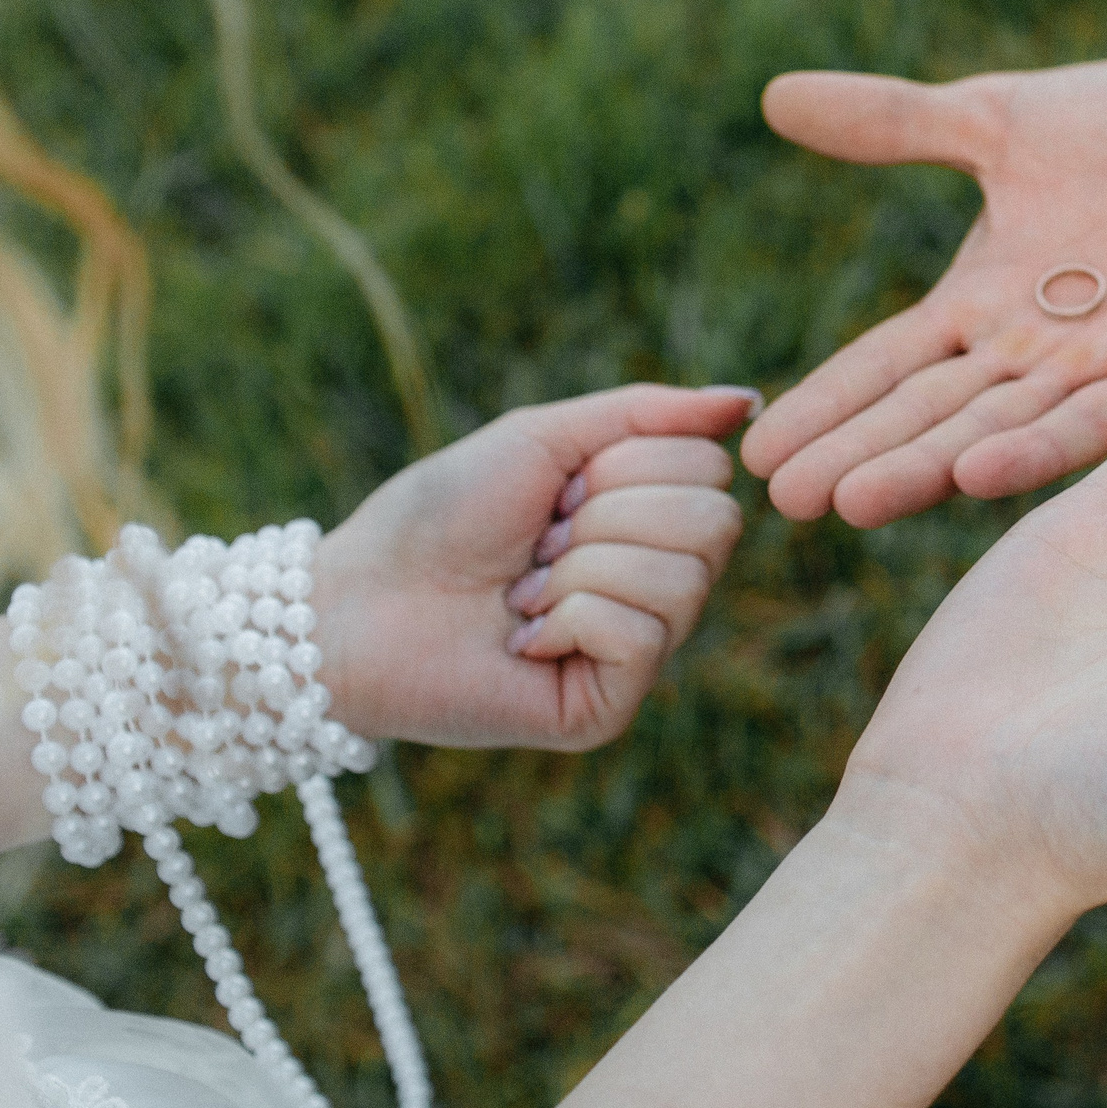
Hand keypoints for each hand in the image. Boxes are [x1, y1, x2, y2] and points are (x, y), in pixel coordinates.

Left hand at [314, 383, 754, 750]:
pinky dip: (568, 618)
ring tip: (525, 593)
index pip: (712, 470)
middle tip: (540, 544)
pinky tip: (523, 639)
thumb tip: (751, 401)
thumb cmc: (440, 516)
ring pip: (682, 579)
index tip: (554, 494)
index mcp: (650, 520)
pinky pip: (639, 635)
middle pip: (716, 522)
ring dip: (581, 570)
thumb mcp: (544, 439)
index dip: (624, 466)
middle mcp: (659, 588)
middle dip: (607, 515)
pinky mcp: (611, 706)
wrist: (356, 602)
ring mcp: (641, 652)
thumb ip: (647, 414)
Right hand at [739, 57, 1106, 526]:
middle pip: (928, 412)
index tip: (756, 448)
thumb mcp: (1000, 120)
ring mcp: (1100, 368)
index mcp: (983, 306)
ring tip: (856, 501)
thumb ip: (895, 123)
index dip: (826, 405)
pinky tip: (978, 473)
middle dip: (859, 454)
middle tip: (782, 500)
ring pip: (997, 427)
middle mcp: (1032, 355)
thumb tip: (774, 95)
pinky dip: (1039, 446)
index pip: (887, 365)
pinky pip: (1099, 418)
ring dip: (926, 466)